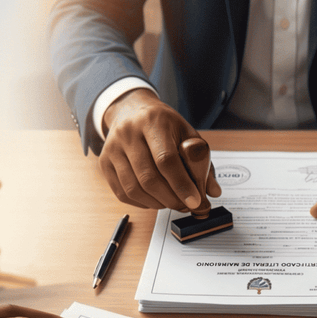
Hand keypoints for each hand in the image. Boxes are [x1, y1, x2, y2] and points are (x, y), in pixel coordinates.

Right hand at [99, 88, 220, 212]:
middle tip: (186, 206)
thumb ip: (202, 162)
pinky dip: (141, 203)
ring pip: (133, 188)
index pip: (166, 159)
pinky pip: (122, 193)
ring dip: (157, 203)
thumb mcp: (187, 134)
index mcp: (153, 122)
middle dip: (171, 198)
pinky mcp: (104, 162)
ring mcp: (113, 148)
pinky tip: (155, 200)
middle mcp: (128, 134)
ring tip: (172, 203)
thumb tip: (213, 191)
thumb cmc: (164, 125)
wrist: (131, 111)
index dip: (181, 184)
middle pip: (148, 177)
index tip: (194, 201)